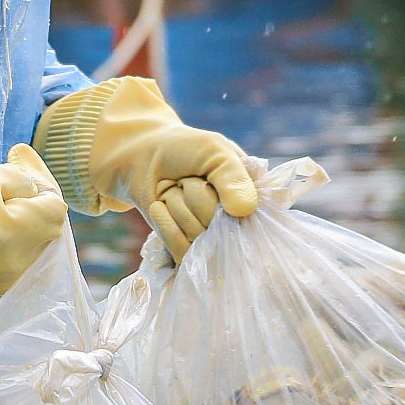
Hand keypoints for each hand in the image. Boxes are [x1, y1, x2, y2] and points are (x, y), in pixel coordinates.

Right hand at [0, 146, 68, 326]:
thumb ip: (22, 176)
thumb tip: (40, 187)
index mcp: (18, 233)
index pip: (55, 205)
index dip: (39, 183)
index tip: (17, 170)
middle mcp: (23, 262)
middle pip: (52, 225)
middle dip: (36, 201)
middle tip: (10, 184)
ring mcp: (15, 278)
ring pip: (43, 241)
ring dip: (31, 220)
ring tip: (3, 205)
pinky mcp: (5, 285)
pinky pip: (29, 257)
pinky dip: (22, 239)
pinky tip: (2, 225)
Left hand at [127, 126, 255, 261]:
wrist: (140, 159)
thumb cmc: (182, 150)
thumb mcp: (213, 151)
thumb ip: (233, 177)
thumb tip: (244, 210)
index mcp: (255, 195)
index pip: (264, 215)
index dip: (241, 204)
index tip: (218, 187)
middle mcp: (240, 223)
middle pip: (226, 224)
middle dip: (197, 195)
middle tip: (187, 178)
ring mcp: (214, 241)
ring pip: (202, 237)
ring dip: (179, 206)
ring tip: (174, 189)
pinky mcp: (190, 254)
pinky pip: (184, 252)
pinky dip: (166, 224)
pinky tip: (160, 205)